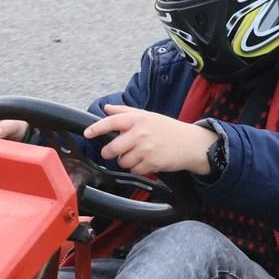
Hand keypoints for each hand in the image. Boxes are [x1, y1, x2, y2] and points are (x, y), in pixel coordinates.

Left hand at [84, 105, 216, 177]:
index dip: (97, 128)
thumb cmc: (168, 129)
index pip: (112, 122)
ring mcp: (146, 150)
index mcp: (139, 119)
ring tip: (137, 155)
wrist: (191, 144)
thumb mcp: (148, 115)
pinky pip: (134, 170)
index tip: (87, 133)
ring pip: (122, 161)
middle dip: (109, 152)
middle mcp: (141, 133)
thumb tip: (106, 109)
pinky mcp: (152, 164)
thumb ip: (125, 112)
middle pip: (112, 148)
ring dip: (125, 161)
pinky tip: (145, 161)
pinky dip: (136, 168)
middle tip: (112, 151)